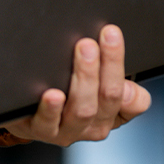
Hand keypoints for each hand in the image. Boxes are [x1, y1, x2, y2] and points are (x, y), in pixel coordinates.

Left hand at [1, 24, 150, 145]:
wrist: (28, 118)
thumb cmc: (66, 94)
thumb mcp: (95, 84)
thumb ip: (111, 72)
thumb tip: (118, 53)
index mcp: (113, 112)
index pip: (135, 98)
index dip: (123, 66)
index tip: (112, 32)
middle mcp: (96, 124)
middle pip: (108, 96)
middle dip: (106, 64)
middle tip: (95, 38)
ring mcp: (69, 130)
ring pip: (83, 109)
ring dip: (84, 78)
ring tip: (82, 51)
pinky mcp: (43, 131)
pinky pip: (49, 122)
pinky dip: (52, 108)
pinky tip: (52, 94)